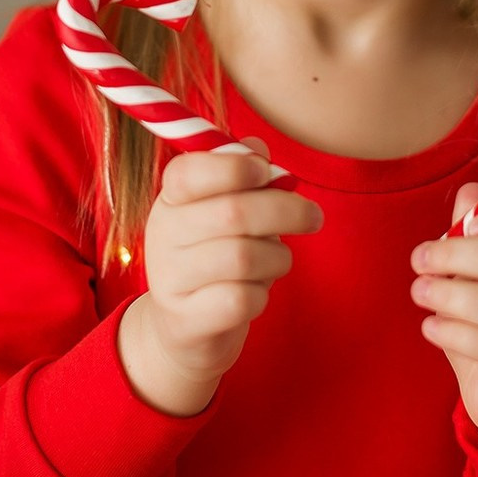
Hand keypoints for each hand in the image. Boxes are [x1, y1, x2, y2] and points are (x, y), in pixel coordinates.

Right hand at [119, 138, 323, 415]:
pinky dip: (262, 295)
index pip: (188, 172)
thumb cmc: (215, 256)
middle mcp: (163, 236)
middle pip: (233, 213)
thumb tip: (257, 148)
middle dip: (286, 211)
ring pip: (243, 257)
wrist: (186, 329)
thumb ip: (241, 174)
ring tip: (277, 261)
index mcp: (171, 200)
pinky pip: (242, 300)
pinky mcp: (186, 320)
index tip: (267, 173)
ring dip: (277, 258)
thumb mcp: (223, 209)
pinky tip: (255, 293)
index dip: (234, 167)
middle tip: (314, 217)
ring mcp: (170, 280)